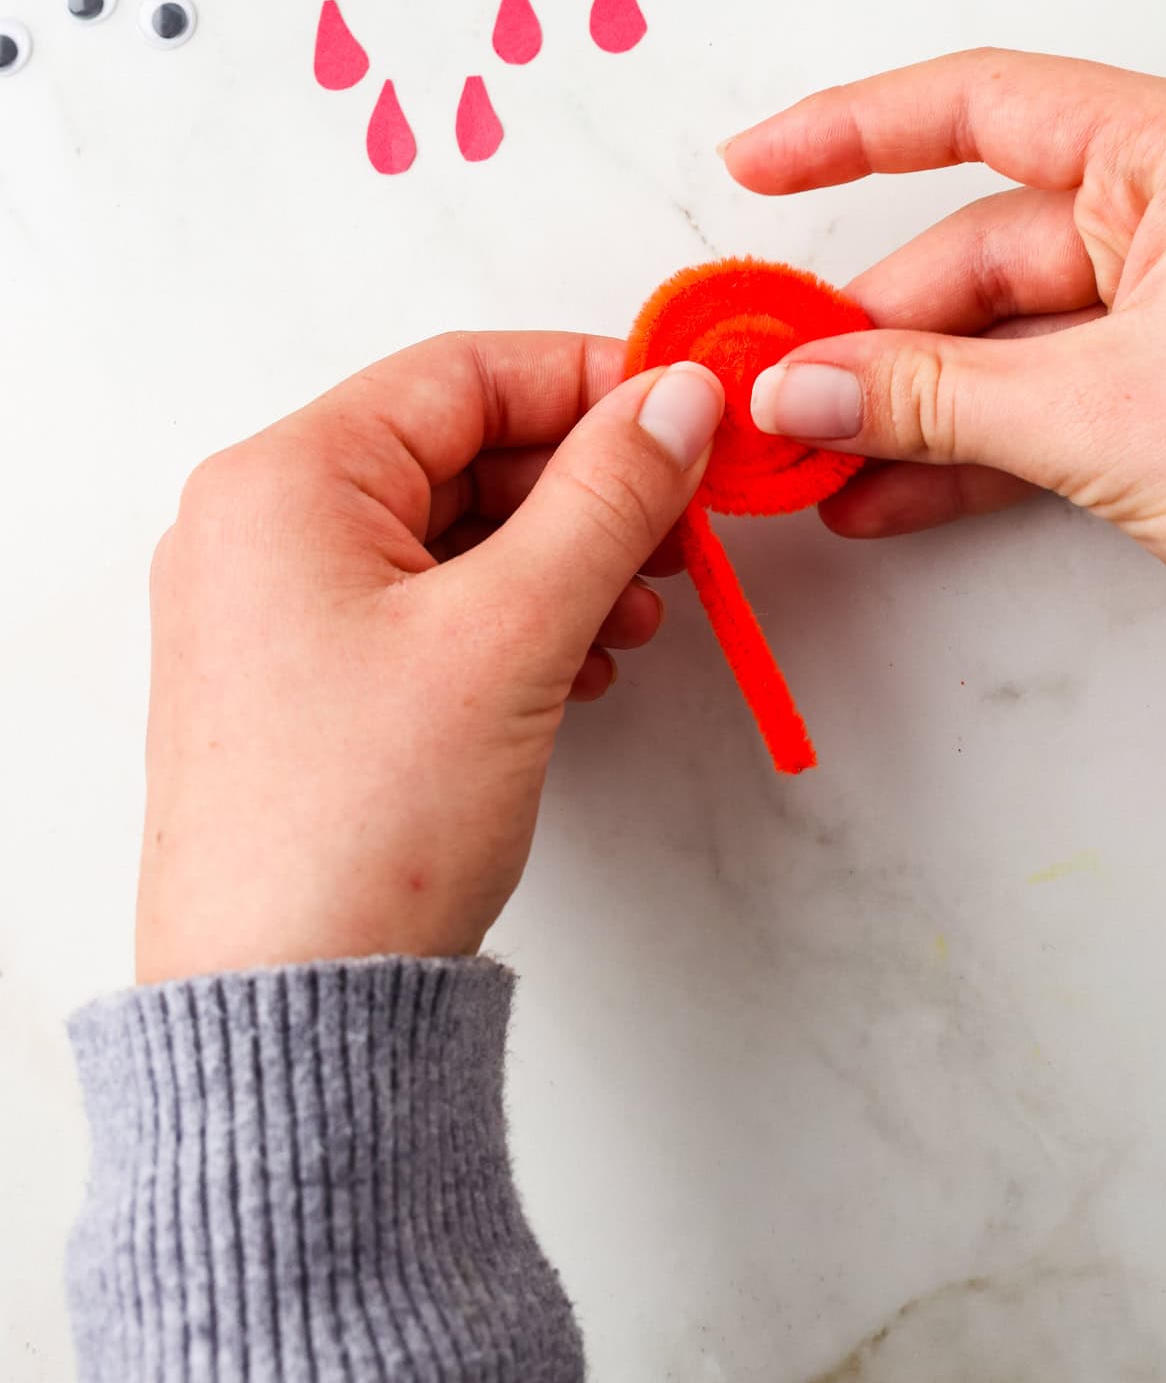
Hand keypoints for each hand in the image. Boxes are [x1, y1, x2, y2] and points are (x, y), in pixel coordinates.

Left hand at [137, 335, 722, 982]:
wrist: (288, 1010)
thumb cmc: (363, 823)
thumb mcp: (512, 633)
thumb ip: (608, 496)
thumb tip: (676, 398)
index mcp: (281, 481)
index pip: (464, 372)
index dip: (593, 382)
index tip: (690, 413)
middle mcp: (259, 526)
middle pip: (460, 448)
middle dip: (587, 487)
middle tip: (685, 528)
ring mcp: (273, 608)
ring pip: (452, 529)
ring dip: (562, 555)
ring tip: (638, 614)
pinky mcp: (302, 679)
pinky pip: (426, 602)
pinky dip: (515, 613)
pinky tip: (584, 661)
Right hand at [727, 51, 1165, 720]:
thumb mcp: (1101, 415)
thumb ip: (930, 393)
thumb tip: (802, 383)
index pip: (985, 105)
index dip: (854, 130)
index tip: (758, 166)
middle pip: (980, 242)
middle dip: (872, 324)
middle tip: (774, 379)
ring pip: (1001, 334)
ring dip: (906, 399)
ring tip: (808, 452)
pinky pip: (1037, 400)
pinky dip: (962, 446)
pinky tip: (881, 492)